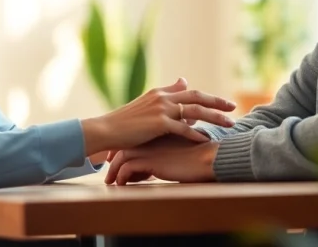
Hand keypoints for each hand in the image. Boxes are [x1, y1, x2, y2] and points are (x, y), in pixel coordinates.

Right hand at [80, 78, 235, 155]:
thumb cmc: (124, 123)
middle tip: (233, 107)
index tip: (222, 102)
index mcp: (159, 92)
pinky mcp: (159, 123)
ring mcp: (161, 109)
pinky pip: (183, 128)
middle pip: (197, 97)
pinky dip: (196, 133)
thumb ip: (165, 96)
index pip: (189, 91)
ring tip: (230, 124)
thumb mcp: (145, 106)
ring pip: (195, 111)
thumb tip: (183, 83)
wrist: (106, 130)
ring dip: (215, 117)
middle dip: (217, 102)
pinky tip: (207, 139)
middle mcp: (162, 97)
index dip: (207, 97)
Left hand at [105, 138, 219, 185]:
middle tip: (109, 171)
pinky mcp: (151, 161)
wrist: (208, 158)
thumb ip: (170, 146)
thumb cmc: (199, 154)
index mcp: (156, 133)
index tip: (115, 158)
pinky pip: (128, 169)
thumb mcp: (182, 145)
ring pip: (122, 157)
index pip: (134, 138)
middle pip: (124, 146)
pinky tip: (121, 185)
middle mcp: (150, 139)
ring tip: (111, 181)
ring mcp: (150, 149)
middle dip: (113, 158)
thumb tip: (164, 158)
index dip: (123, 149)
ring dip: (114, 171)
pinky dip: (122, 177)